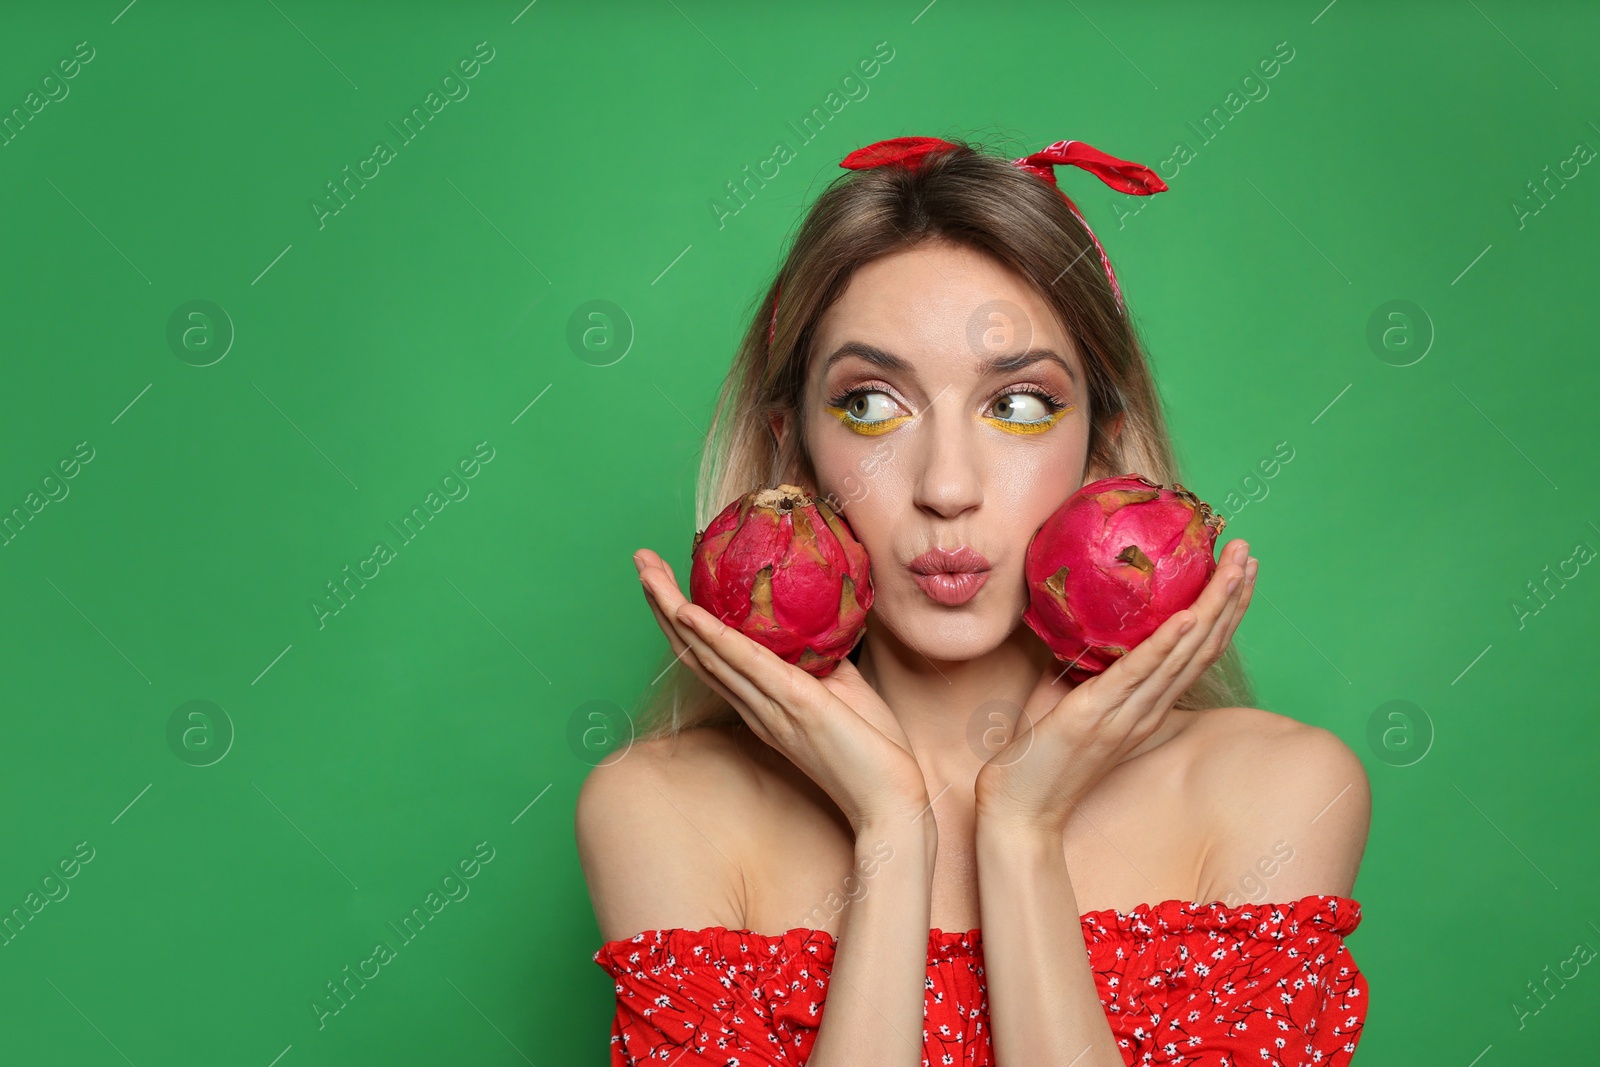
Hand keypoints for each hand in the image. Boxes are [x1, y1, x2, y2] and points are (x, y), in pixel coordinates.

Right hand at [634, 548, 930, 832]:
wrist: (891, 798)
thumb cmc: (873, 750)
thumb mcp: (844, 691)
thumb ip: (823, 660)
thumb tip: (819, 623)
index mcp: (760, 703)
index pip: (710, 656)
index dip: (683, 619)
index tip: (666, 582)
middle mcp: (753, 706)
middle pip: (694, 650)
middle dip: (662, 604)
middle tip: (640, 562)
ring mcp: (768, 707)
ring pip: (707, 653)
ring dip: (672, 610)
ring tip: (648, 574)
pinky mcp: (794, 706)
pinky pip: (746, 666)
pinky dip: (714, 637)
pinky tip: (689, 613)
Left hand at [974, 538, 1256, 833]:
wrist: (1018, 815)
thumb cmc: (1037, 764)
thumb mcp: (1068, 706)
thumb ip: (1085, 671)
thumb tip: (1078, 623)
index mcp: (1145, 707)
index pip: (1196, 652)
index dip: (1221, 611)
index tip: (1237, 571)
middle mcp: (1147, 709)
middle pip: (1203, 646)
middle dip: (1230, 597)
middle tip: (1248, 552)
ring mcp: (1126, 714)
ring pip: (1183, 655)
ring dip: (1212, 607)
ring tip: (1233, 567)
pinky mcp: (1095, 716)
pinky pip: (1137, 676)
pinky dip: (1165, 645)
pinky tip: (1187, 616)